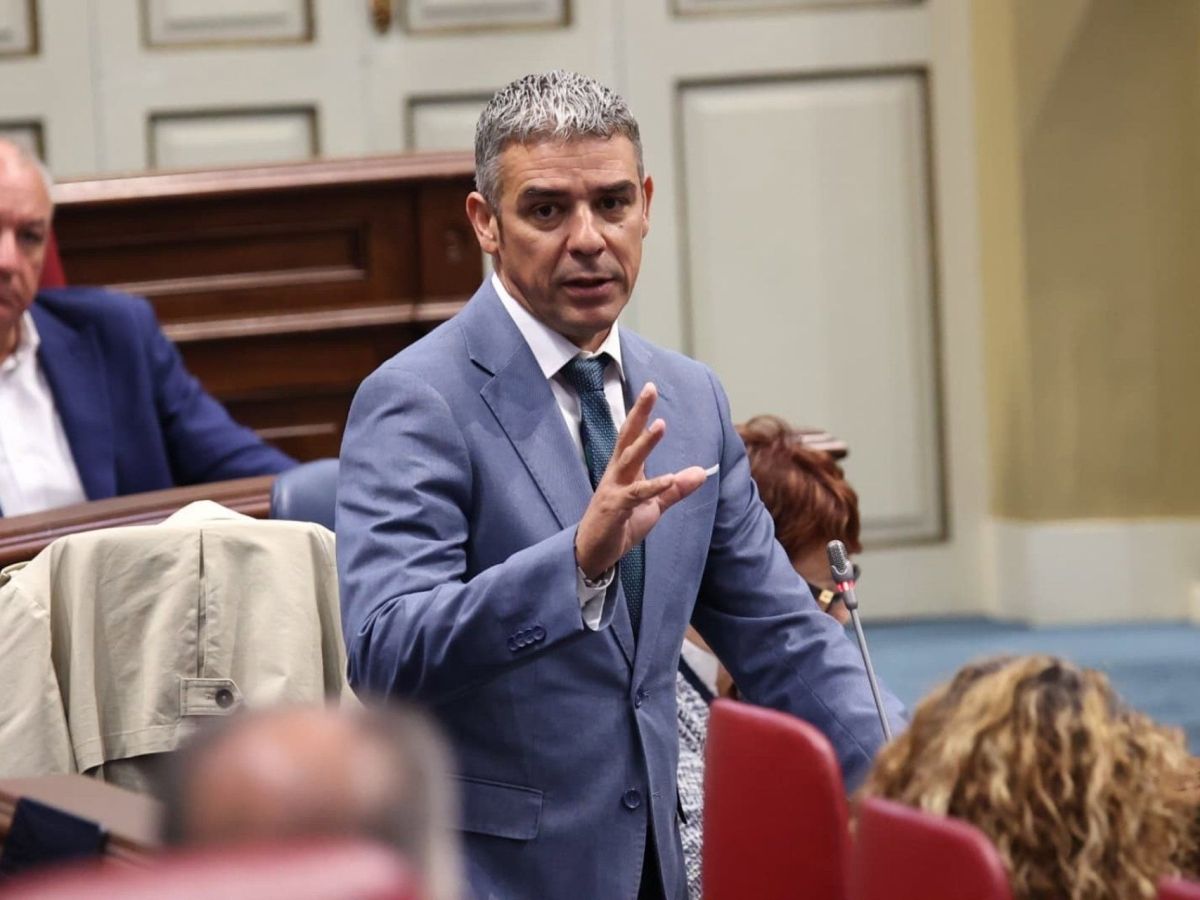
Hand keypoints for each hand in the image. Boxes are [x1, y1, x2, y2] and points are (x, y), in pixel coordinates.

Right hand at [575, 382, 707, 577]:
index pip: (632, 436)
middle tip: (650, 389)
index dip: (641, 413)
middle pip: (627, 438)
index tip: (650, 388)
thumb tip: (702, 472)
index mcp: (624, 471)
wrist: (592, 555)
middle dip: (639, 413)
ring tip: (660, 425)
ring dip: (645, 443)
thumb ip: (675, 489)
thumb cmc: (619, 526)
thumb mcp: (653, 507)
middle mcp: (616, 474)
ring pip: (630, 461)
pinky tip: (668, 479)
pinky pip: (636, 495)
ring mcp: (613, 490)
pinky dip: (653, 487)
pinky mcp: (615, 509)